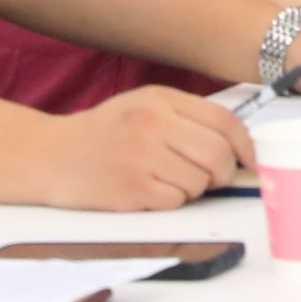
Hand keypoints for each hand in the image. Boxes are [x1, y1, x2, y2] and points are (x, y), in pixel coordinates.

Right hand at [37, 87, 249, 212]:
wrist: (50, 155)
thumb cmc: (103, 133)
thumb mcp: (143, 106)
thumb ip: (186, 119)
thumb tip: (236, 147)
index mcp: (160, 100)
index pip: (224, 121)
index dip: (245, 146)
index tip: (251, 162)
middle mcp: (152, 124)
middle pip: (218, 155)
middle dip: (220, 173)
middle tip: (205, 177)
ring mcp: (141, 157)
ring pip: (199, 183)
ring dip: (190, 189)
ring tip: (162, 178)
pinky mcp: (131, 189)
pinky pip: (176, 202)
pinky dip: (169, 202)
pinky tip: (146, 190)